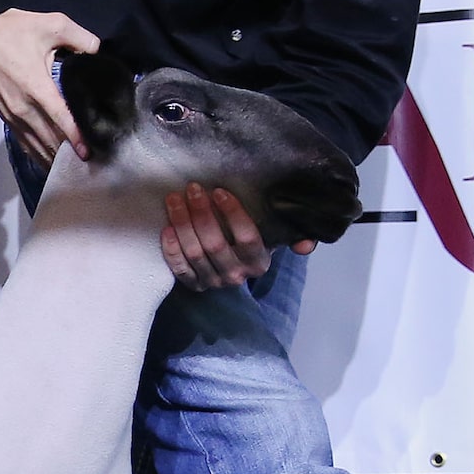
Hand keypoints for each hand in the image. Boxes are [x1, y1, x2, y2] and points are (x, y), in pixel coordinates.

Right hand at [0, 9, 100, 164]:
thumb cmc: (11, 30)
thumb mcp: (51, 23)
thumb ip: (80, 37)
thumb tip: (97, 51)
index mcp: (36, 87)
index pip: (60, 119)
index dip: (75, 138)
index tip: (88, 152)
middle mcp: (23, 107)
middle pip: (49, 138)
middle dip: (68, 152)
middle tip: (89, 163)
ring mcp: (11, 114)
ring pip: (35, 145)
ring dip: (52, 157)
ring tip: (72, 167)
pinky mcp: (4, 116)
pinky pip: (23, 141)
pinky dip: (37, 153)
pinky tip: (49, 161)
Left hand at [160, 184, 313, 290]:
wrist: (236, 265)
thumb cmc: (255, 240)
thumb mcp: (276, 236)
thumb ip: (294, 234)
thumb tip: (307, 245)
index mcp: (259, 262)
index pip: (247, 238)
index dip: (232, 214)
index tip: (218, 191)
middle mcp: (236, 275)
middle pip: (216, 244)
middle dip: (201, 214)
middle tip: (191, 188)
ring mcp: (213, 282)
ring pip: (195, 253)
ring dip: (182, 224)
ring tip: (174, 199)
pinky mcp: (194, 285)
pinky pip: (179, 268)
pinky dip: (171, 249)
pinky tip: (166, 227)